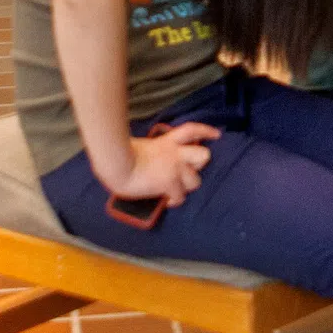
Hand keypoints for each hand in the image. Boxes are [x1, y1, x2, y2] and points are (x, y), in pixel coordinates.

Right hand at [100, 121, 218, 206]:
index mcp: (167, 141)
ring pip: (196, 181)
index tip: (216, 135)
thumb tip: (150, 155)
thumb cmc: (120, 154)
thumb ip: (153, 149)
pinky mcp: (170, 183)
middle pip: (203, 155)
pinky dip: (174, 201)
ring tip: (176, 189)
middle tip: (190, 169)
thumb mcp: (142, 145)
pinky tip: (166, 201)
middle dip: (200, 164)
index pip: (191, 130)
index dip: (206, 131)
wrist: (116, 163)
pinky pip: (180, 197)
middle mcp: (175, 153)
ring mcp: (175, 168)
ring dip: (186, 186)